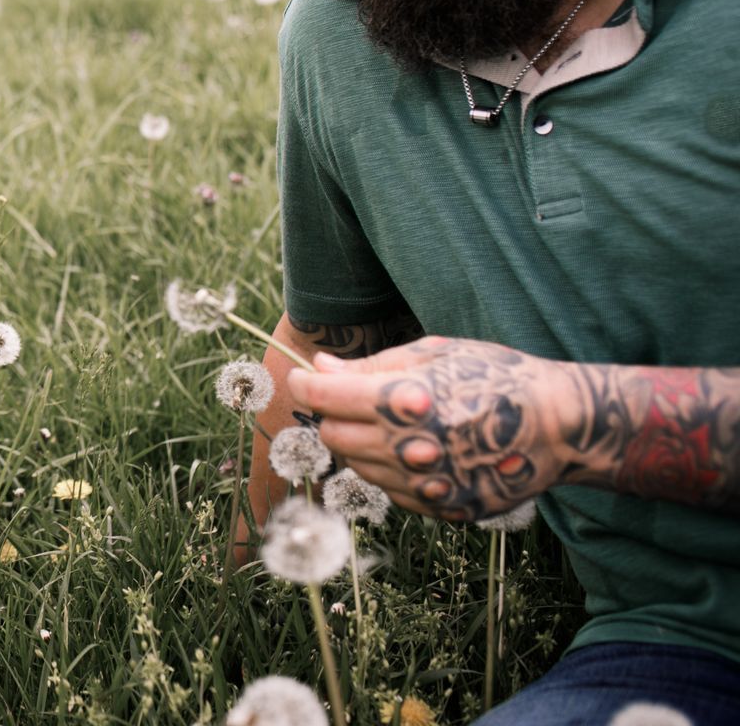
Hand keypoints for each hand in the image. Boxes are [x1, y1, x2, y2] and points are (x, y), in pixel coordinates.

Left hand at [287, 336, 579, 521]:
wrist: (561, 425)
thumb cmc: (494, 375)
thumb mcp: (434, 354)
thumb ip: (371, 366)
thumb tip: (320, 367)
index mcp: (404, 401)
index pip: (324, 397)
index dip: (305, 385)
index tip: (302, 378)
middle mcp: (411, 447)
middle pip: (334, 437)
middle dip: (332, 416)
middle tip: (349, 400)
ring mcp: (428, 485)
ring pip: (358, 467)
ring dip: (361, 444)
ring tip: (393, 424)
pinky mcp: (445, 509)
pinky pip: (392, 492)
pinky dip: (390, 471)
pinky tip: (414, 451)